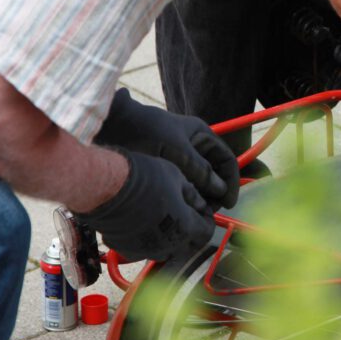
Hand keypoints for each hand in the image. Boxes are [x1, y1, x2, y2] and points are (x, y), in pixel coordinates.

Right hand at [74, 150, 214, 261]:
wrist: (106, 186)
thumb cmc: (144, 178)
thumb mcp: (177, 178)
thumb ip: (192, 196)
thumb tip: (200, 203)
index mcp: (186, 228)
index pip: (206, 232)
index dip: (206, 220)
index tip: (201, 210)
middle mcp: (168, 245)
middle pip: (188, 245)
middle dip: (190, 231)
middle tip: (184, 214)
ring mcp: (146, 250)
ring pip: (165, 250)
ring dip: (169, 239)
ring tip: (162, 219)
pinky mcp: (126, 250)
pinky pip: (143, 250)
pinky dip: (146, 241)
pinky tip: (142, 225)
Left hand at [95, 89, 239, 209]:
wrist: (109, 126)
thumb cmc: (145, 131)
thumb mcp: (177, 150)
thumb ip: (200, 170)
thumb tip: (221, 190)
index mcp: (201, 136)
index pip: (227, 160)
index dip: (231, 182)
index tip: (228, 203)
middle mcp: (193, 148)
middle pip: (214, 175)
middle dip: (215, 194)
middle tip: (209, 213)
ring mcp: (178, 159)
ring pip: (198, 183)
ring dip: (200, 198)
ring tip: (195, 213)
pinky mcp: (164, 170)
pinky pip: (181, 187)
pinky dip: (184, 198)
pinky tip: (180, 208)